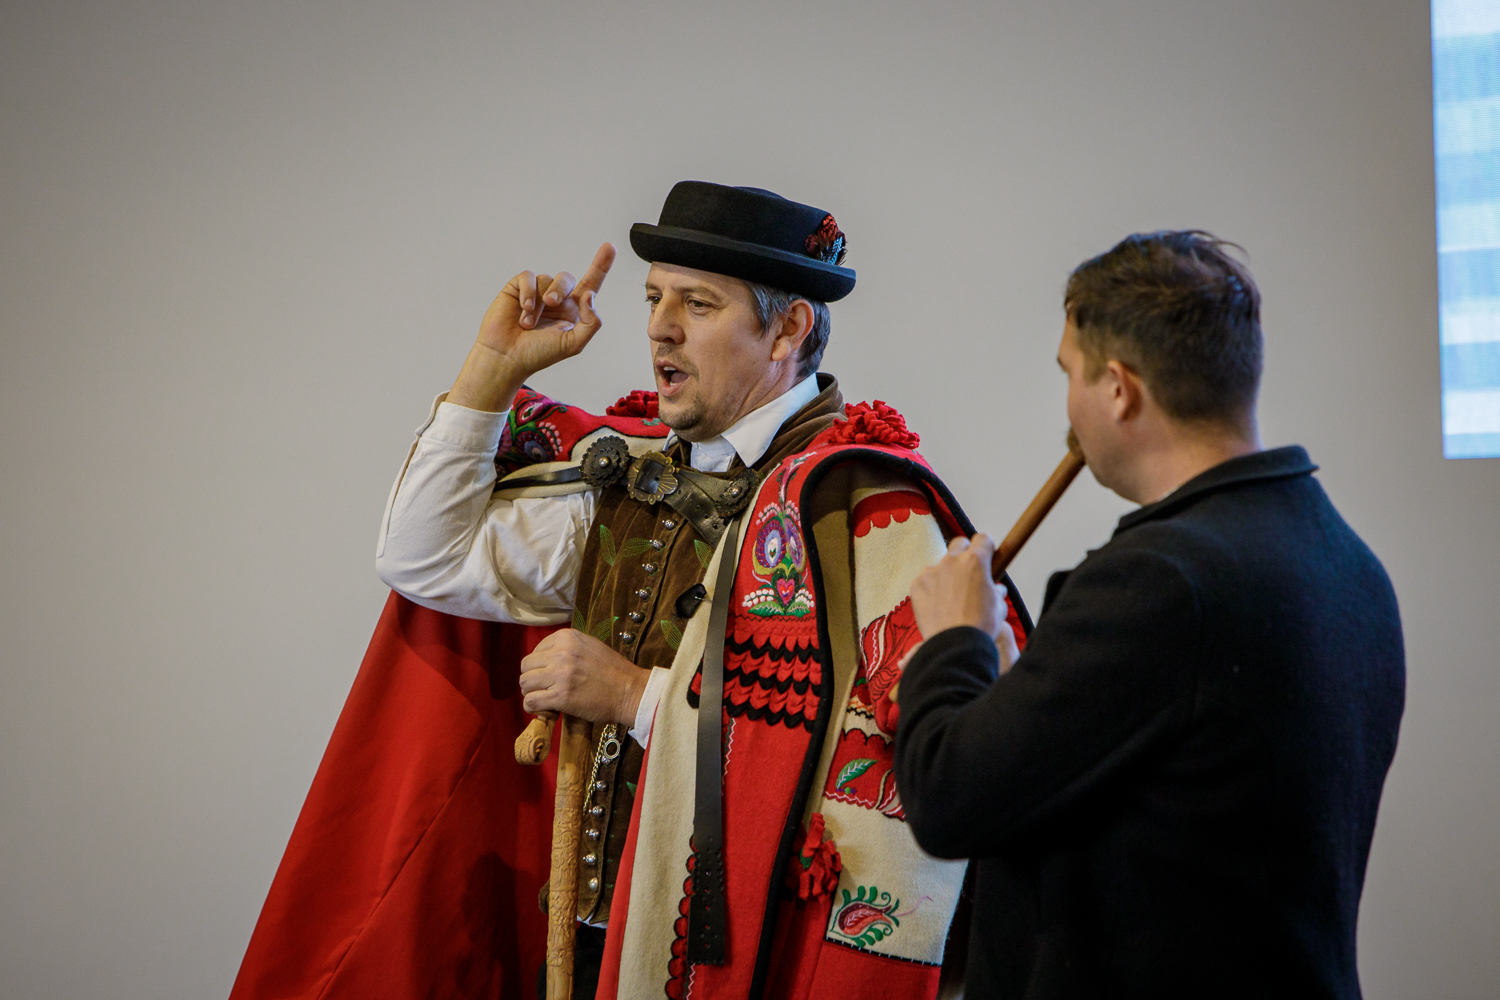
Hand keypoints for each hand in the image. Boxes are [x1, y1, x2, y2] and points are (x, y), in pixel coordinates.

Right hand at [478, 242, 615, 375]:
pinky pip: (528, 277)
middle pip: (568, 279)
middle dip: (561, 288)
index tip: (610, 247)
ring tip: (528, 324)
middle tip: (552, 303)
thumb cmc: (538, 354)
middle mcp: (557, 300)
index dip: (601, 266)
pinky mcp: (518, 288)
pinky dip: (527, 292)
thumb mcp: (573, 344)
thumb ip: (590, 322)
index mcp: (573, 311)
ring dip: (539, 302)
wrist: (507, 357)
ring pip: (547, 278)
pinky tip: (523, 309)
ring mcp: (537, 293)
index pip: (591, 285)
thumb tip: (589, 296)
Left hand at [518, 628, 648, 726]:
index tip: (549, 676)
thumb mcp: (589, 646)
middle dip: (532, 679)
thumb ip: (566, 648)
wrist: (630, 691)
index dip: (539, 666)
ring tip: (545, 699)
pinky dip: (533, 707)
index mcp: (567, 637)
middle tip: (545, 689)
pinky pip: (531, 701)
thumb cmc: (613, 671)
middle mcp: (561, 653)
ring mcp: (560, 675)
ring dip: (532, 693)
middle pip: (526, 666)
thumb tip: (544, 660)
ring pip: (525, 683)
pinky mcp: (561, 697)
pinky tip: (544, 709)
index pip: (535, 651)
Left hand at [910, 533, 1008, 643]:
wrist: (954, 644)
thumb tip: (993, 588)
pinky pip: (925, 580)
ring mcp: (931, 571)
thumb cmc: (980, 626)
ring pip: (941, 565)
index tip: (988, 556)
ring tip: (951, 600)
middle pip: (959, 543)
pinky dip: (931, 589)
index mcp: (976, 561)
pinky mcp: (917, 584)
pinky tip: (937, 607)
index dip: (987, 547)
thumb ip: (995, 589)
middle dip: (965, 554)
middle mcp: (952, 561)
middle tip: (968, 574)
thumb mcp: (999, 605)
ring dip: (947, 575)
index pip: (983, 539)